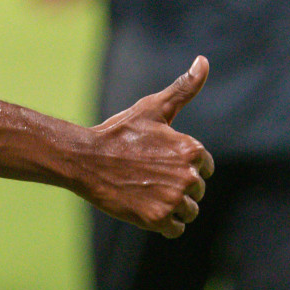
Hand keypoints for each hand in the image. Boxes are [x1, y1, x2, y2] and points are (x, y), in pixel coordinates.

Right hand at [80, 56, 213, 236]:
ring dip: (170, 205)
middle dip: (175, 185)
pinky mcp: (158, 220)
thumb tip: (204, 60)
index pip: (205, 167)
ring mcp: (173, 200)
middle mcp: (187, 176)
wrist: (84, 159)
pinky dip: (162, 222)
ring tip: (144, 190)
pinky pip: (175, 229)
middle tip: (146, 174)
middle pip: (196, 191)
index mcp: (191, 150)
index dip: (182, 163)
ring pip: (188, 211)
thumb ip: (184, 87)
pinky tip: (142, 204)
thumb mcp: (152, 108)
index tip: (158, 158)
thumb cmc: (119, 132)